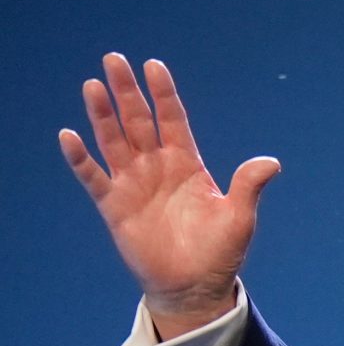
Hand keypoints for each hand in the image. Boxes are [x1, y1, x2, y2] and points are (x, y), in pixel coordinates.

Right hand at [59, 55, 278, 339]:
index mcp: (188, 163)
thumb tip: (272, 161)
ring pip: (113, 140)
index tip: (154, 65)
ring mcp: (133, 183)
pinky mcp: (113, 204)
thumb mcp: (239, 217)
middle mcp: (157, 166)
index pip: (173, 119)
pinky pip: (92, 176)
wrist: (194, 286)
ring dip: (102, 114)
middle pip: (138, 120)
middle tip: (114, 59)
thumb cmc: (220, 252)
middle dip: (127, 91)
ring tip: (93, 86)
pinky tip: (69, 135)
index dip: (163, 93)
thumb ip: (248, 186)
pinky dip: (80, 158)